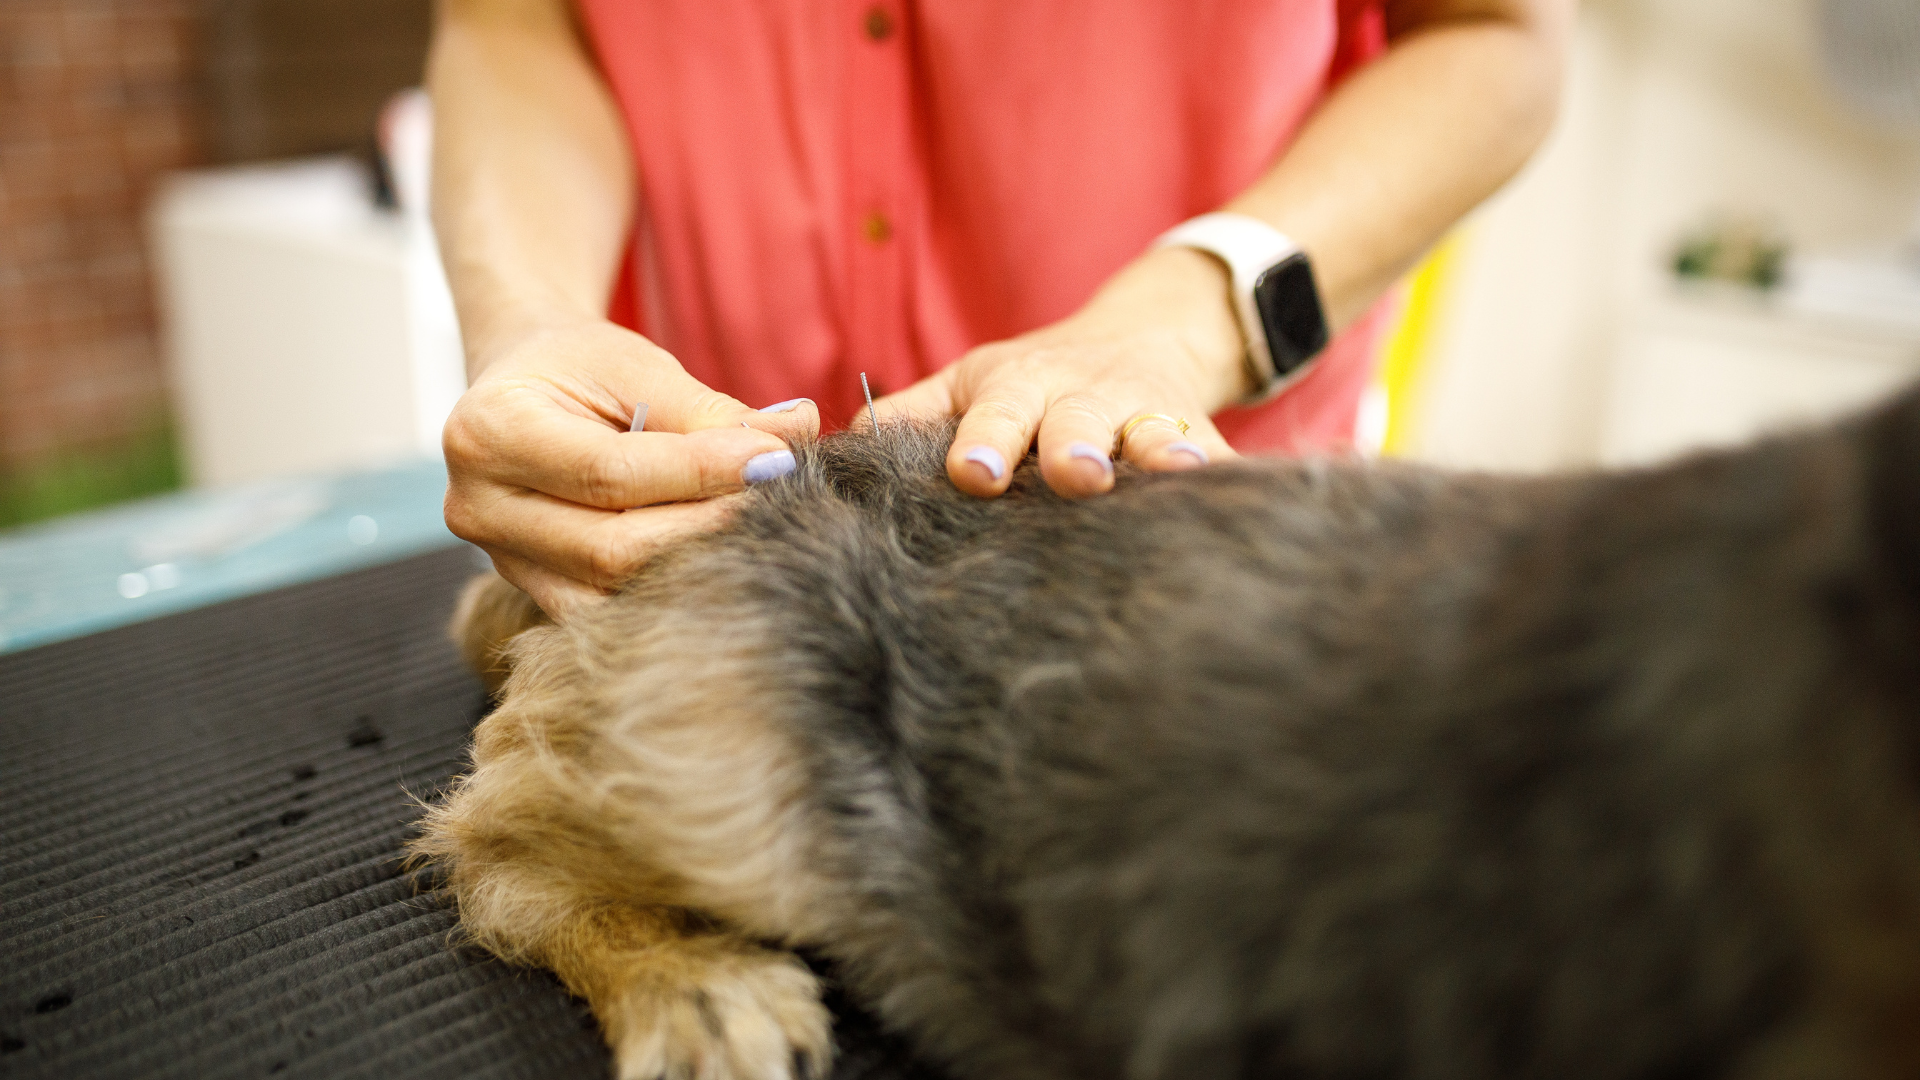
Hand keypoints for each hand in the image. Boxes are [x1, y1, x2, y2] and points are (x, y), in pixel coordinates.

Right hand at [442, 320, 817, 617]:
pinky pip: (611, 610)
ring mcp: (502, 562)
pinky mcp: (535, 593)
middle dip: (709, 525)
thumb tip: (797, 432)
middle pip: (613, 548)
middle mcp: (479, 508)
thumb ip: (710, 411)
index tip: (778, 458)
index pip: (612, 473)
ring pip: (615, 590)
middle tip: (785, 498)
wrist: (526, 391)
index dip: (702, 472)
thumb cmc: (582, 368)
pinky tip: (723, 557)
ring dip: (698, 564)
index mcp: (488, 434)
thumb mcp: (637, 366)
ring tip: (761, 526)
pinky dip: (672, 586)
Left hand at [875, 246, 1250, 497]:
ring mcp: (1147, 414)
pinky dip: (1228, 477)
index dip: (985, 441)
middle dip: (1076, 446)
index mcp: (1019, 387)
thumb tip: (825, 456)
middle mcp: (1084, 397)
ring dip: (1162, 451)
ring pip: (1155, 433)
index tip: (972, 473)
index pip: (995, 413)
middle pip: (1079, 422)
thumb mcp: (967, 384)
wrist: (1145, 334)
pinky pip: (1218, 457)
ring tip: (1171, 471)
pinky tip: (1246, 499)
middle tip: (1075, 473)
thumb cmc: (1032, 382)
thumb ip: (907, 417)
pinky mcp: (1200, 435)